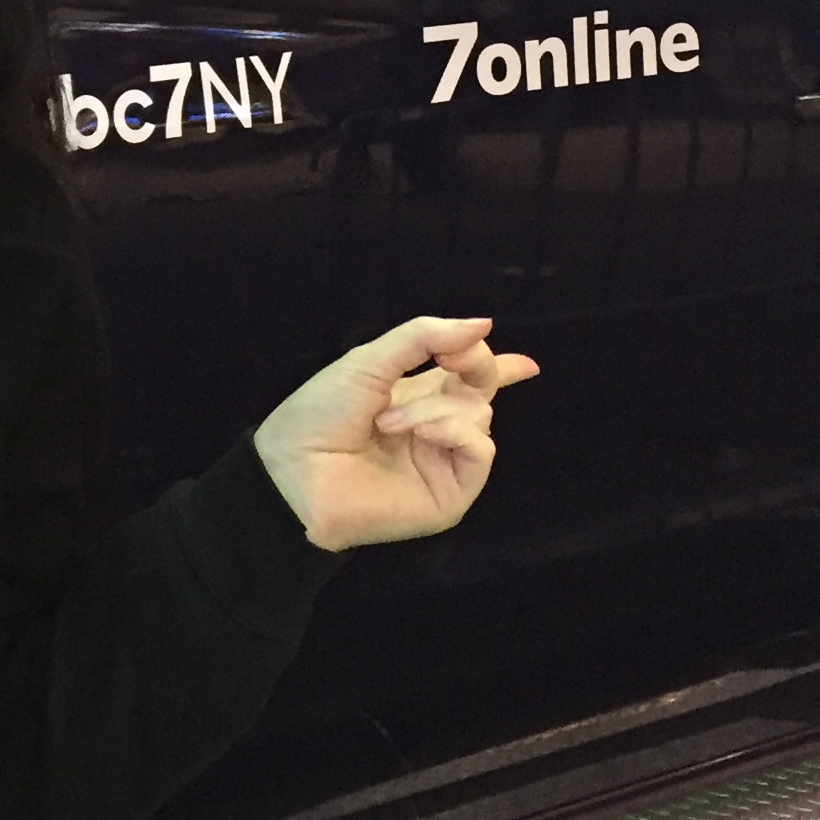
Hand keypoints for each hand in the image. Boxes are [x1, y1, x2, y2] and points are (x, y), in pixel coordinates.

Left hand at [252, 315, 539, 553]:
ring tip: (389, 420)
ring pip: (480, 416)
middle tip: (455, 361)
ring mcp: (443, 463)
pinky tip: (421, 434)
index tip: (525, 364)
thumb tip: (484, 324)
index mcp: (413, 395)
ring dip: (437, 408)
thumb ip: (425, 337)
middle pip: (482, 392)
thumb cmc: (321, 411)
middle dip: (477, 368)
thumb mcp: (370, 361)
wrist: (295, 469)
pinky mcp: (450, 495)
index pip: (468, 380)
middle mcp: (433, 429)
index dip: (499, 368)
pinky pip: (480, 452)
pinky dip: (453, 432)